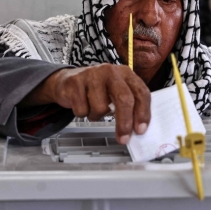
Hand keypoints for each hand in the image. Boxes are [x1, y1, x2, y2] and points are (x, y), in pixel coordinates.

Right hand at [23, 64, 150, 143]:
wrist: (67, 80)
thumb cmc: (96, 89)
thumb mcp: (116, 91)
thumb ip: (129, 105)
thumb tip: (137, 129)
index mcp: (125, 73)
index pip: (141, 92)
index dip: (143, 113)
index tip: (140, 130)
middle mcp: (110, 71)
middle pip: (124, 98)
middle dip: (125, 122)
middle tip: (123, 138)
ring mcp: (92, 75)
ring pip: (101, 107)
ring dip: (97, 115)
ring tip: (93, 108)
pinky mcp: (75, 82)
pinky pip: (82, 109)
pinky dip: (82, 113)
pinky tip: (82, 104)